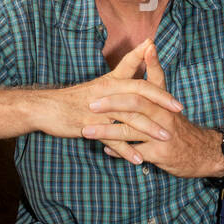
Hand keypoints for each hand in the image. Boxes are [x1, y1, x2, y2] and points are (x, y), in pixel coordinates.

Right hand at [35, 38, 184, 138]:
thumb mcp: (100, 84)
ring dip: (149, 128)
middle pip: (139, 93)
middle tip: (178, 111)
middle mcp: (107, 93)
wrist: (46, 108)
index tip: (176, 94)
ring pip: (129, 117)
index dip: (157, 80)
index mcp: (110, 82)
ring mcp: (99, 110)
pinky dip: (126, 150)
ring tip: (165, 137)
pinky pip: (112, 139)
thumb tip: (139, 64)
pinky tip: (138, 159)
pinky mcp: (90, 126)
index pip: (139, 77)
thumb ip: (122, 73)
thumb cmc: (74, 98)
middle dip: (161, 102)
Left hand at [82, 42, 219, 177]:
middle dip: (111, 103)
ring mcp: (162, 134)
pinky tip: (105, 149)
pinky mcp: (160, 153)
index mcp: (165, 102)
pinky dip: (118, 150)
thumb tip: (148, 49)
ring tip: (87, 131)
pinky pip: (134, 152)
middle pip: (136, 103)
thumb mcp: (169, 106)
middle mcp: (165, 115)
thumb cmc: (177, 127)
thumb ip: (154, 84)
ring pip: (131, 130)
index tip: (146, 46)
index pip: (157, 78)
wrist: (201, 153)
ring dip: (106, 131)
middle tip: (91, 104)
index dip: (152, 62)